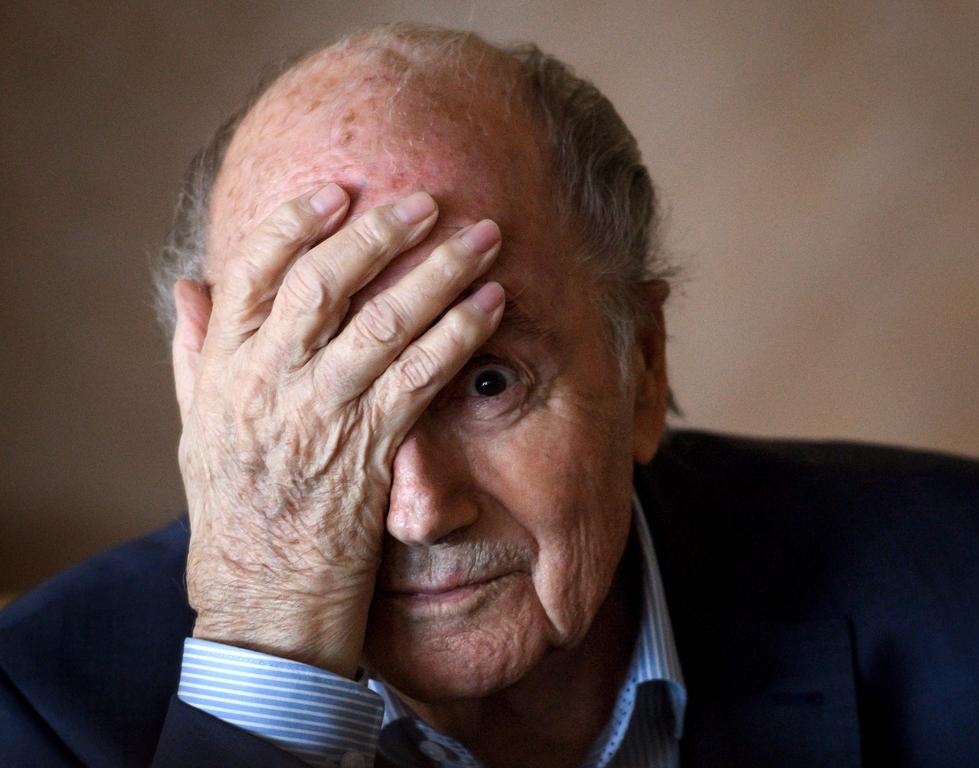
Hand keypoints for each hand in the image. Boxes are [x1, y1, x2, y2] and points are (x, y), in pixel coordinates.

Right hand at [171, 184, 503, 676]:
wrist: (262, 608)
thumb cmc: (234, 517)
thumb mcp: (195, 431)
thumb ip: (195, 354)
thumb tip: (190, 285)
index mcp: (223, 373)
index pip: (251, 274)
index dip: (296, 223)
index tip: (340, 190)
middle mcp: (267, 386)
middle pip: (324, 285)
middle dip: (381, 234)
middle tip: (430, 198)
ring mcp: (318, 419)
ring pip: (381, 325)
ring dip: (438, 274)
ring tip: (483, 237)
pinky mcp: (367, 454)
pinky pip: (419, 380)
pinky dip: (458, 335)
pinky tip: (491, 306)